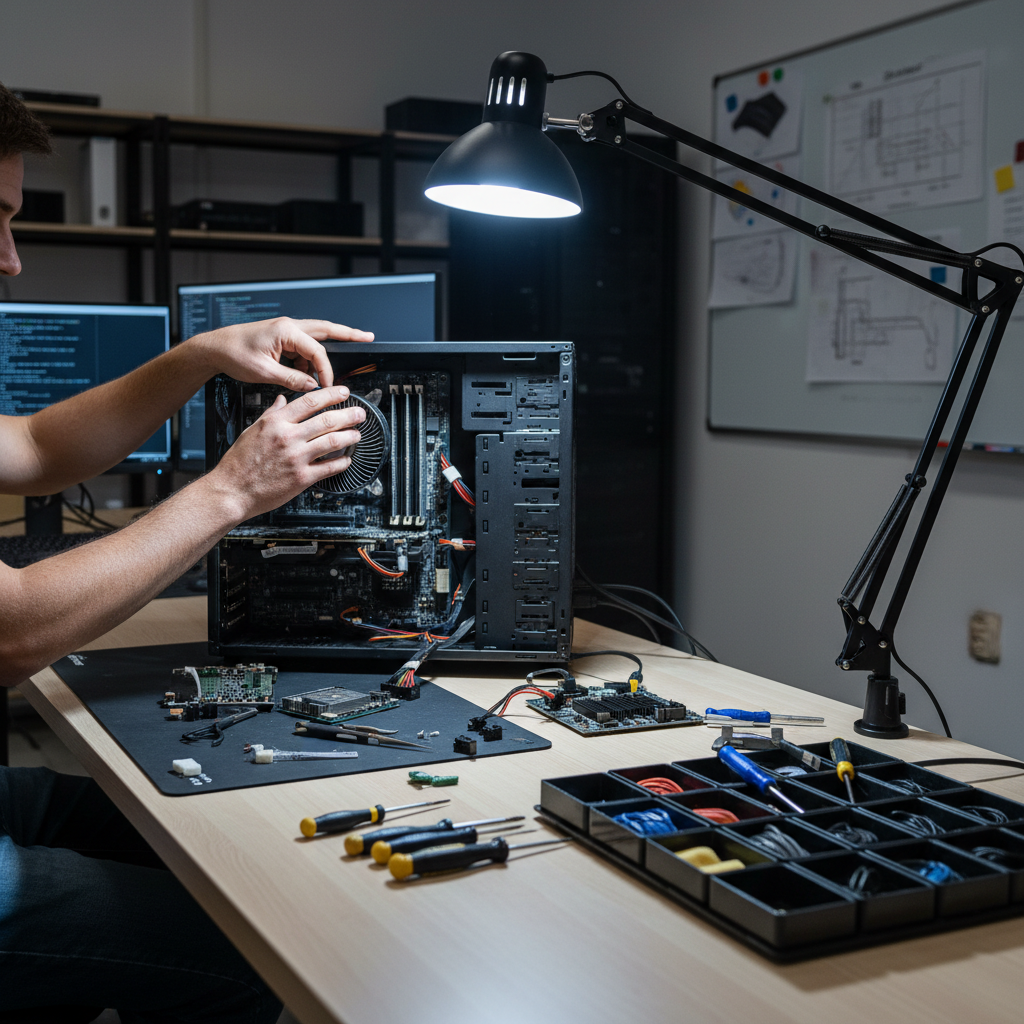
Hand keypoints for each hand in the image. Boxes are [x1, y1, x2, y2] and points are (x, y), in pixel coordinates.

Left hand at [191, 317, 373, 390]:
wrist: (215, 348)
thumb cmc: (234, 355)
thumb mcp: (264, 372)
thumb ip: (291, 379)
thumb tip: (311, 386)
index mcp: (286, 331)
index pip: (317, 351)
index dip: (325, 371)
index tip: (327, 387)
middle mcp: (289, 327)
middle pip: (327, 330)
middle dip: (349, 334)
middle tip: (368, 337)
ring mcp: (286, 331)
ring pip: (316, 340)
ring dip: (324, 356)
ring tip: (330, 374)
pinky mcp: (281, 338)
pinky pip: (302, 349)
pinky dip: (307, 362)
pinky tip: (305, 375)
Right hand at [210, 385, 366, 518]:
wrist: (232, 491)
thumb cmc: (239, 463)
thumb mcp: (252, 430)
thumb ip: (271, 414)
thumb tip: (282, 400)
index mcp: (275, 423)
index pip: (309, 402)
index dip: (331, 395)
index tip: (343, 392)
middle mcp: (288, 437)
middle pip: (326, 420)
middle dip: (349, 414)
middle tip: (360, 413)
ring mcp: (296, 458)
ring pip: (332, 442)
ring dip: (350, 436)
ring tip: (358, 433)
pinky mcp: (302, 478)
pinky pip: (329, 467)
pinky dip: (342, 462)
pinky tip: (347, 459)